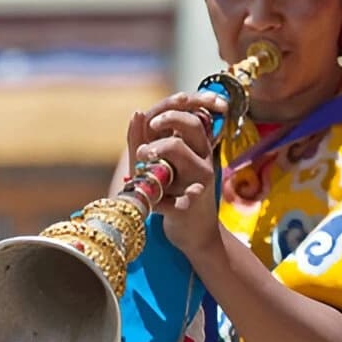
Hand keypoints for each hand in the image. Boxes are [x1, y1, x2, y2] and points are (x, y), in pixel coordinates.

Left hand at [125, 91, 227, 254]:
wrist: (194, 233)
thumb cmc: (173, 195)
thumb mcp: (157, 165)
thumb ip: (145, 140)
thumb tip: (137, 112)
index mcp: (197, 147)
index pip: (190, 113)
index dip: (170, 108)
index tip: (150, 120)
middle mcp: (203, 158)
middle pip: (191, 124)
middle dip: (165, 120)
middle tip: (147, 130)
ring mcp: (200, 179)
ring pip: (177, 149)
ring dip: (153, 151)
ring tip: (139, 164)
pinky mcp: (191, 202)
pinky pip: (164, 190)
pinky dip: (150, 197)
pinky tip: (151, 205)